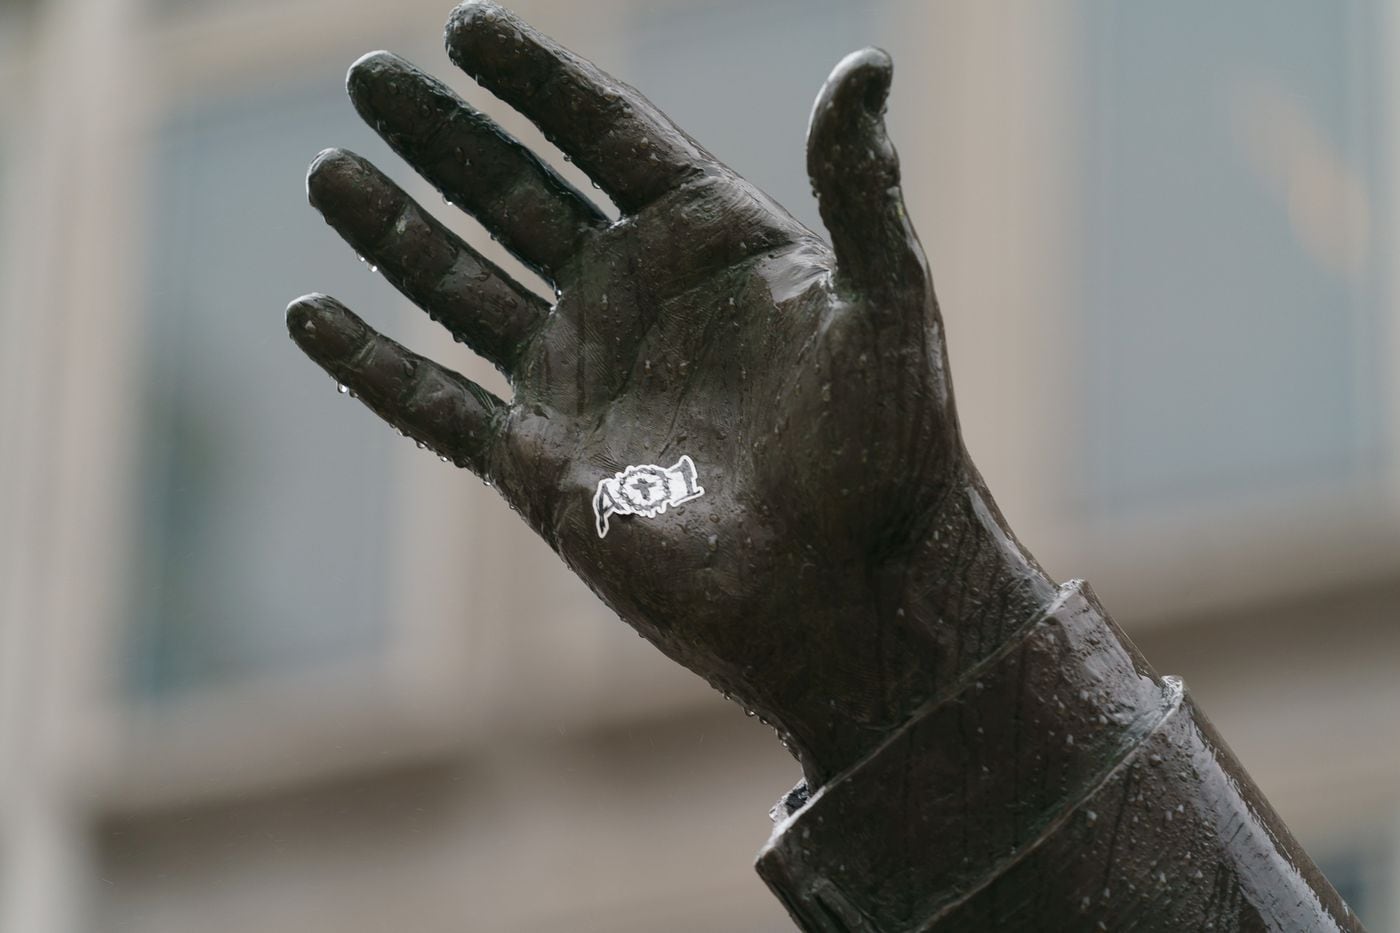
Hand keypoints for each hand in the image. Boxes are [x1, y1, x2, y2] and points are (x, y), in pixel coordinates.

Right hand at [288, 1, 1054, 784]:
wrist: (855, 595)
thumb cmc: (890, 452)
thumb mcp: (887, 304)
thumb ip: (860, 185)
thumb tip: (866, 64)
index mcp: (710, 246)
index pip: (606, 137)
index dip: (537, 82)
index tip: (467, 28)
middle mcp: (633, 301)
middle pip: (515, 195)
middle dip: (444, 137)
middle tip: (370, 77)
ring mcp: (580, 380)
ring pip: (461, 286)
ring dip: (393, 230)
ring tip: (329, 170)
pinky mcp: (539, 464)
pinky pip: (433, 404)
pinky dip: (369, 365)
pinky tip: (309, 314)